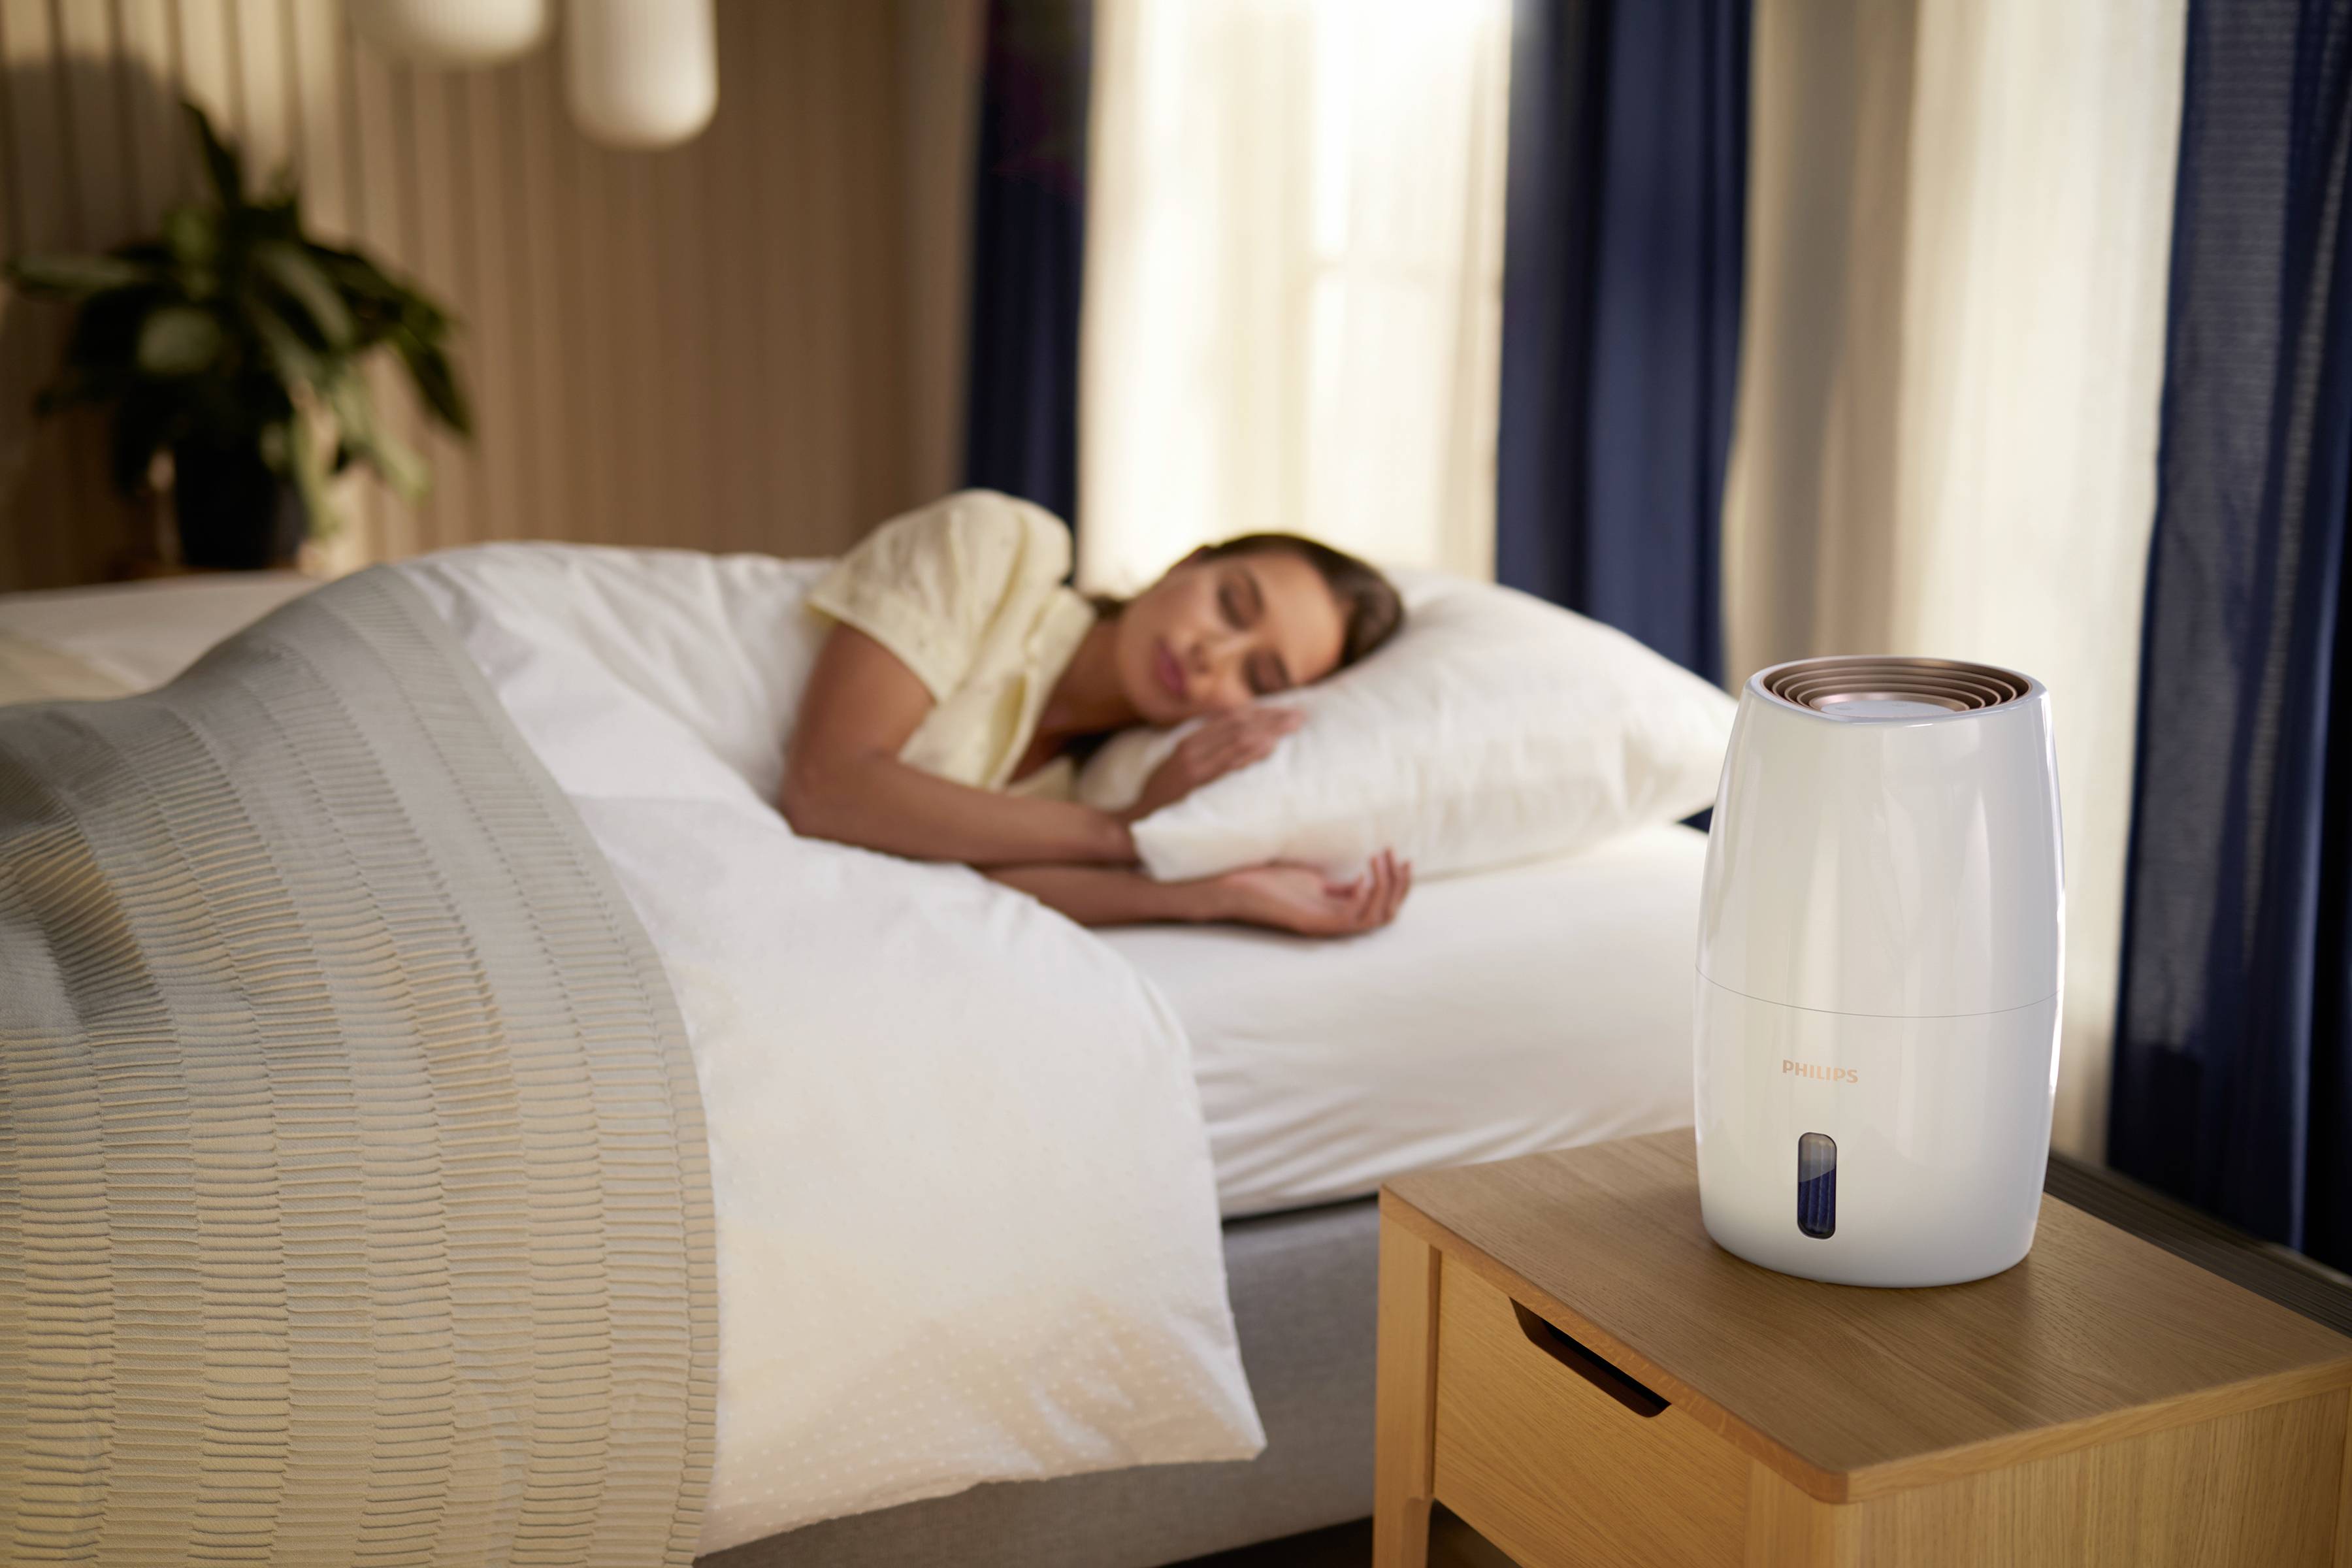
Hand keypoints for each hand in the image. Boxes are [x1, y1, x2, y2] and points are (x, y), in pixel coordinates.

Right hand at [1122, 706, 1305, 822]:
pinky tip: (1269, 747)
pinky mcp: (1194, 782)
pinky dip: (1249, 752)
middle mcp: (1192, 747)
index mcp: (1190, 741)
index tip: (1284, 711)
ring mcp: (1193, 764)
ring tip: (1293, 725)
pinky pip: (1227, 763)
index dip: (1260, 712)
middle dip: (1272, 717)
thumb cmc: (1162, 799)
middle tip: (1300, 715)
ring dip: (1269, 730)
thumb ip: (1204, 754)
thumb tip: (1237, 747)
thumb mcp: (1179, 768)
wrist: (1137, 824)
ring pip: (1237, 738)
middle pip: (1239, 724)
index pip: (1231, 718)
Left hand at [1208, 850, 1411, 936]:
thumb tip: (1362, 882)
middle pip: (1385, 916)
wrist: (1235, 886)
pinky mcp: (1312, 922)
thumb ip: (1337, 889)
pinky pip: (1351, 916)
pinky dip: (1364, 896)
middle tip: (1399, 858)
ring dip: (1385, 886)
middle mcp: (1335, 925)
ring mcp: (1324, 925)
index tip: (1403, 860)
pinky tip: (1363, 874)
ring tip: (1381, 858)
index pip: (1382, 909)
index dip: (1399, 888)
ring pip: (1374, 918)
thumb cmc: (1269, 882)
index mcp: (1337, 916)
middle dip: (1399, 887)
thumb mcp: (1312, 882)